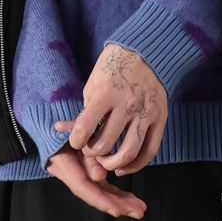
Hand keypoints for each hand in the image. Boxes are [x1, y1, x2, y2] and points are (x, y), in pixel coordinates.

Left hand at [45, 43, 167, 216]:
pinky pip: (150, 151)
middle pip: (105, 145)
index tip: (76, 142)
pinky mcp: (160, 118)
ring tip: (106, 161)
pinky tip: (124, 167)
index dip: (76, 141)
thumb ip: (82, 112)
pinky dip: (136, 165)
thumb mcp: (93, 86)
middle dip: (92, 154)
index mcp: (105, 93)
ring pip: (129, 153)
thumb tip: (61, 130)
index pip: (85, 127)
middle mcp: (127, 104)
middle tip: (91, 151)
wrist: (145, 53)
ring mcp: (146, 113)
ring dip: (112, 164)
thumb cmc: (113, 70)